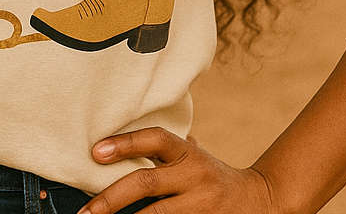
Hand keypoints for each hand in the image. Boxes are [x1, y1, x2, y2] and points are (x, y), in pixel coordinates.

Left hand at [80, 127, 276, 213]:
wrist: (260, 201)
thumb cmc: (213, 176)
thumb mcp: (194, 156)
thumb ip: (166, 150)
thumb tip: (119, 141)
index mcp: (188, 152)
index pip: (155, 138)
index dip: (125, 142)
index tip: (95, 152)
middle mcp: (194, 174)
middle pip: (146, 181)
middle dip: (111, 198)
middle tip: (85, 212)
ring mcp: (201, 203)